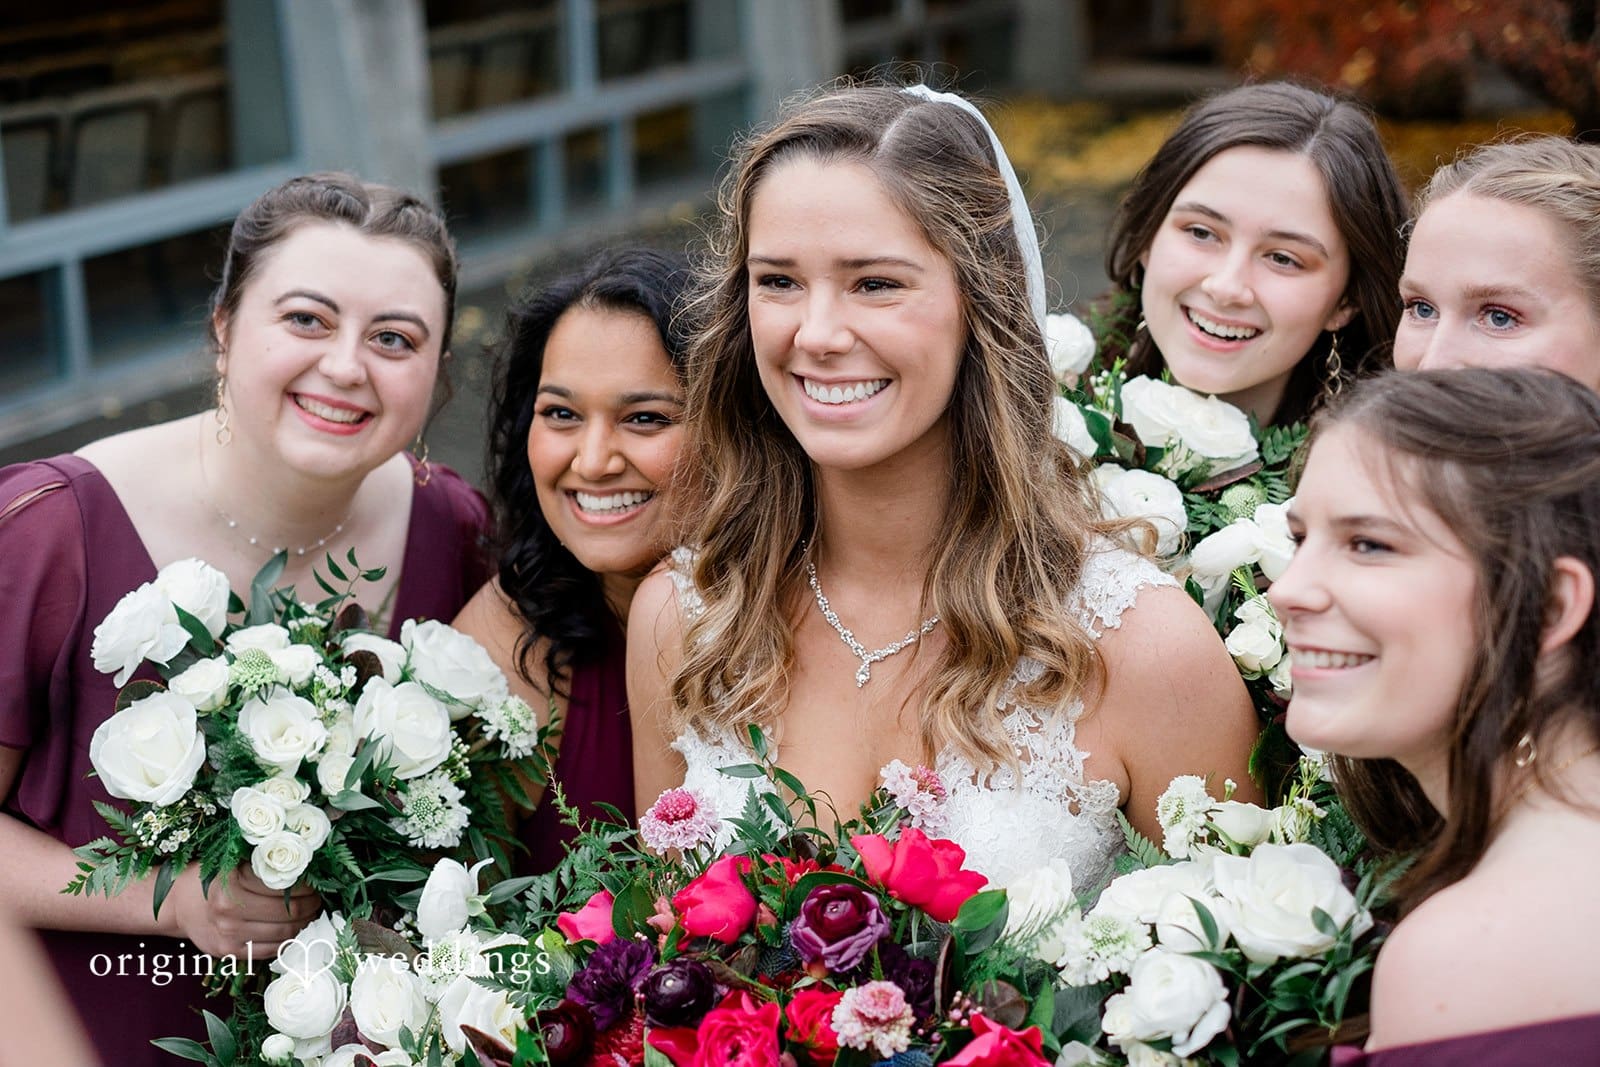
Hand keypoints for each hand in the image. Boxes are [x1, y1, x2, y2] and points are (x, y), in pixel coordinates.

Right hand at [166, 863, 319, 958]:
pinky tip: (294, 931)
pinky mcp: (228, 952)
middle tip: (318, 900)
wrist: (180, 905)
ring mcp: (228, 933)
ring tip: (310, 915)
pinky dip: (289, 941)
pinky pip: (270, 950)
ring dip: (305, 925)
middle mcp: (229, 909)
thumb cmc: (214, 878)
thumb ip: (266, 867)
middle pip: (289, 912)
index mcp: (233, 881)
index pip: (285, 886)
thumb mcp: (236, 864)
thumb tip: (308, 870)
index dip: (307, 886)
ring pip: (284, 933)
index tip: (316, 884)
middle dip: (311, 906)